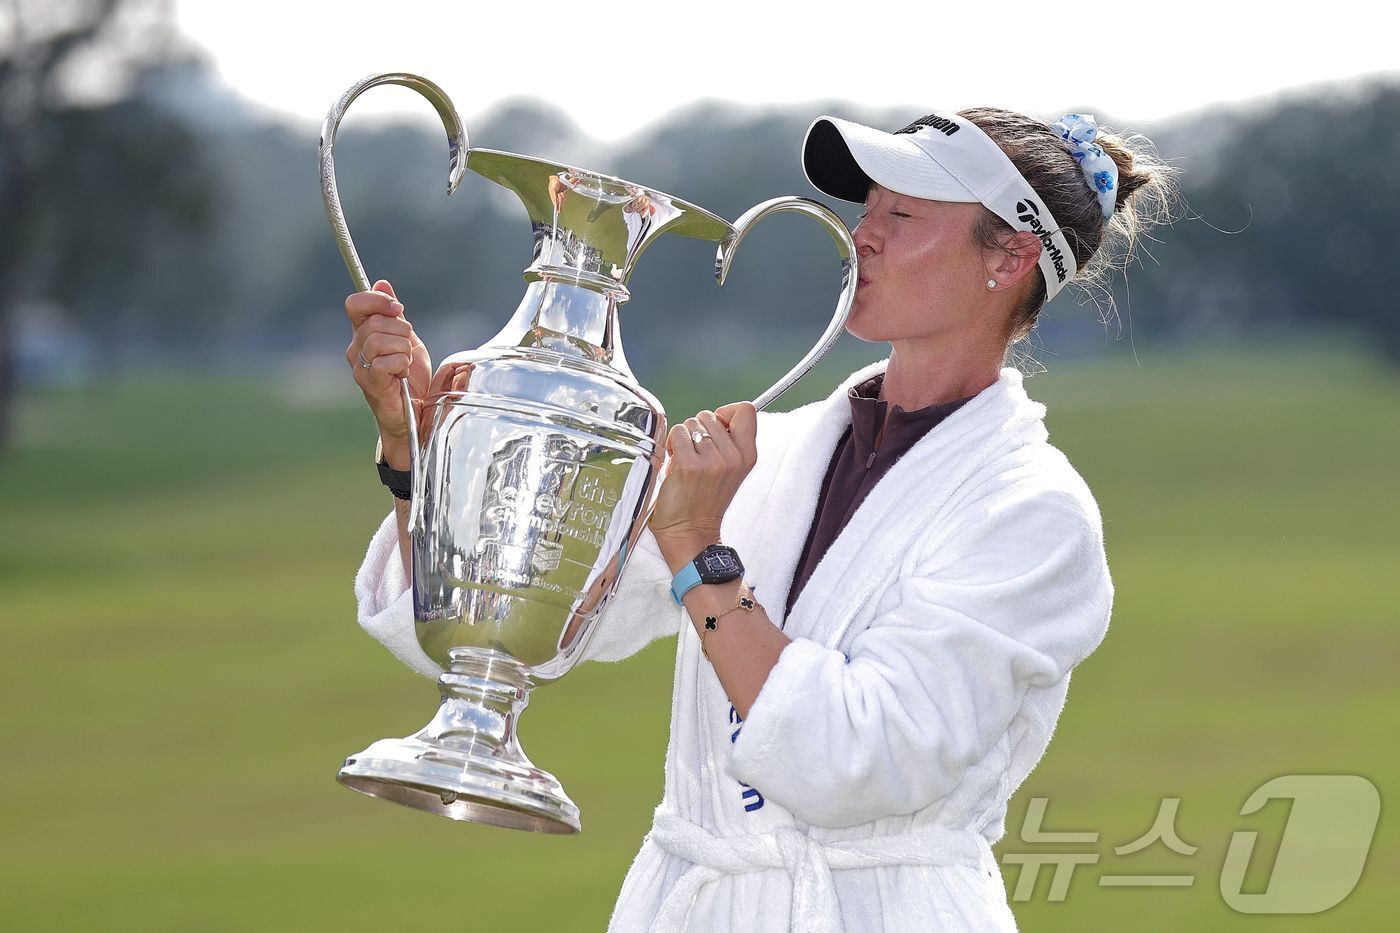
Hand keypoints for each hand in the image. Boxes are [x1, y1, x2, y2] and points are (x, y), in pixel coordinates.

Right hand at [345, 280, 430, 468]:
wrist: (414, 411)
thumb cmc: (409, 378)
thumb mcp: (406, 338)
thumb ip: (393, 313)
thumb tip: (382, 284)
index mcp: (362, 333)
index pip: (356, 303)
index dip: (377, 300)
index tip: (398, 309)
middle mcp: (355, 348)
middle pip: (375, 321)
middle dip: (402, 331)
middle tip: (408, 349)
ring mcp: (359, 367)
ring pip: (380, 340)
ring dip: (403, 349)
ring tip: (406, 363)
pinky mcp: (368, 383)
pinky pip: (385, 361)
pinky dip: (402, 365)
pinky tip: (403, 375)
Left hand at [649, 402, 757, 564]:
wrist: (691, 534)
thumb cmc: (704, 501)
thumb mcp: (730, 470)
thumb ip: (729, 442)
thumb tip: (715, 417)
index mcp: (748, 456)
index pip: (746, 410)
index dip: (726, 413)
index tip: (716, 429)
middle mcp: (733, 457)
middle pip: (710, 415)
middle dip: (698, 430)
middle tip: (696, 455)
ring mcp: (711, 461)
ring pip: (691, 423)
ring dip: (683, 440)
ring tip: (686, 462)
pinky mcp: (688, 466)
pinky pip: (676, 434)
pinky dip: (671, 447)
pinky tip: (675, 466)